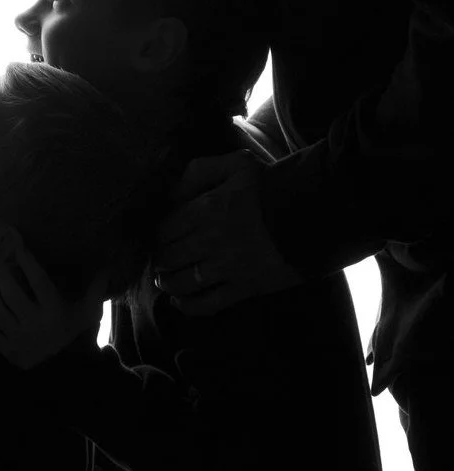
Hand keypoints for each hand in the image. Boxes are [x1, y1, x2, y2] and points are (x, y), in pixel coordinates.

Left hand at [0, 230, 103, 369]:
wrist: (65, 370)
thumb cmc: (75, 335)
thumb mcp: (88, 313)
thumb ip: (96, 290)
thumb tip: (107, 267)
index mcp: (55, 311)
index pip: (38, 281)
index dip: (27, 261)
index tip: (18, 248)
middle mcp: (35, 324)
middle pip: (11, 293)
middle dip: (2, 275)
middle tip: (0, 268)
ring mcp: (19, 338)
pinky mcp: (7, 351)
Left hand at [153, 152, 303, 315]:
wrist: (314, 213)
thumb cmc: (272, 185)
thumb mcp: (235, 164)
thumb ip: (198, 171)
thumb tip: (171, 193)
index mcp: (205, 209)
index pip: (163, 229)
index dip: (155, 235)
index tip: (157, 237)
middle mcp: (210, 241)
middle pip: (168, 257)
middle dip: (159, 260)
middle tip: (159, 259)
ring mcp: (227, 268)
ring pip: (182, 283)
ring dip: (167, 283)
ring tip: (163, 280)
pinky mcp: (245, 288)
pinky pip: (207, 304)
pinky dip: (188, 307)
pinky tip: (180, 302)